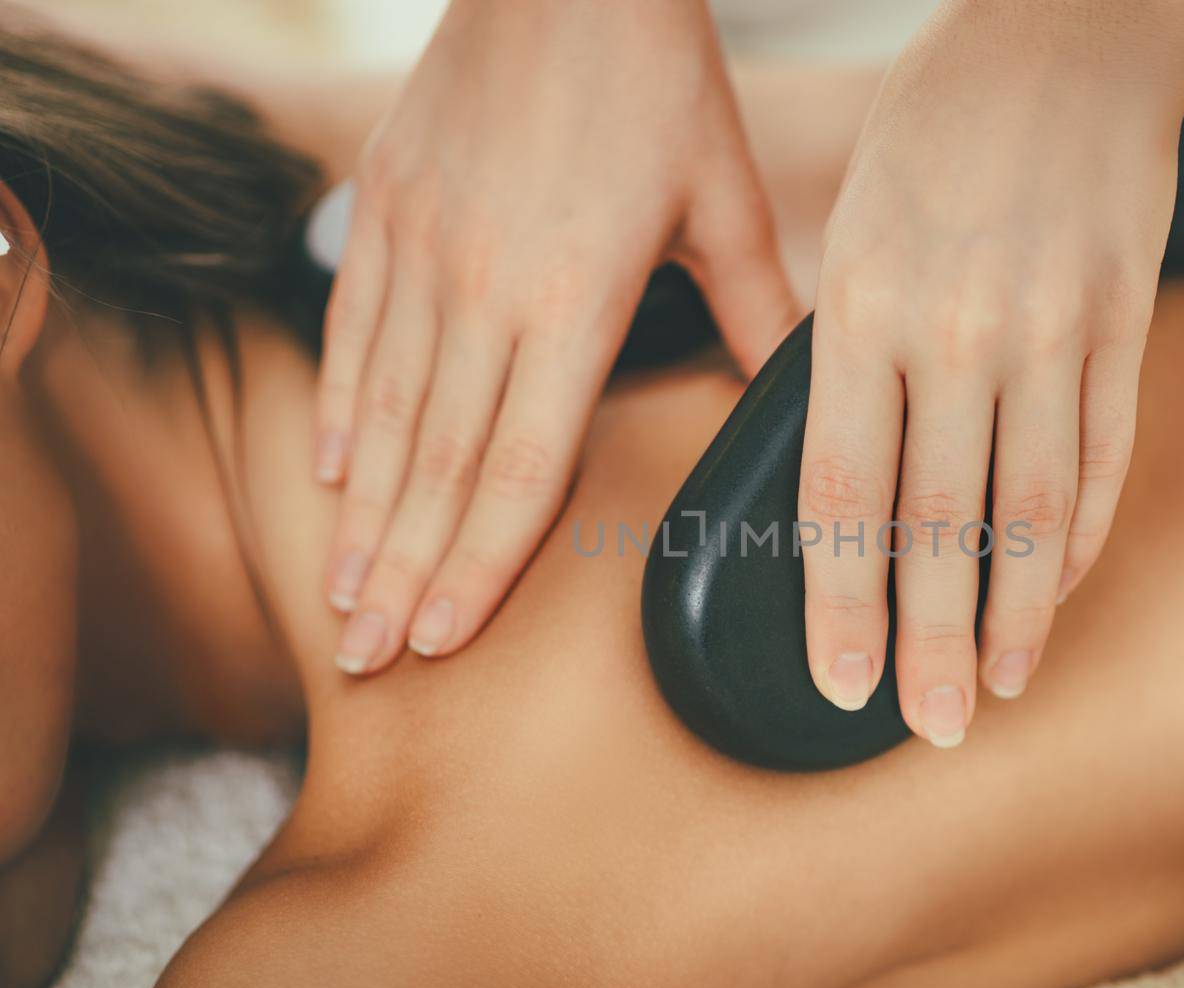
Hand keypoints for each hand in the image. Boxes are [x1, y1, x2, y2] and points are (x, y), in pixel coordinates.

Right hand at [317, 0, 797, 675]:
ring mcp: (421, 247)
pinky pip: (353, 326)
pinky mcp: (384, 206)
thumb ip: (753, 305)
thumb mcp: (725, 194)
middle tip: (366, 658)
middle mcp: (483, 287)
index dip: (478, 564)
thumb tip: (795, 385)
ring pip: (385, 410)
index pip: (519, 466)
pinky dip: (341, 404)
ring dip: (361, 513)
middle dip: (402, 571)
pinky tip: (331, 469)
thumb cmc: (655, 74)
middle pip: (439, 462)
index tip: (441, 639)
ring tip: (342, 595)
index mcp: (575, 297)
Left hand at [798, 0, 1183, 744]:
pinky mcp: (1126, 322)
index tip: (845, 682)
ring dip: (1013, 614)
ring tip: (997, 687)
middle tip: (927, 728)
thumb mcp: (854, 227)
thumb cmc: (938, 127)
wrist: (1069, 33)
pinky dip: (1079, 538)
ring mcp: (1053, 330)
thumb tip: (843, 473)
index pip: (841, 494)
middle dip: (929, 642)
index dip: (841, 603)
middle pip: (939, 525)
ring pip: (1031, 509)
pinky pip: (1104, 456)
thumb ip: (845, 352)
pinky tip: (1053, 590)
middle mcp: (954, 331)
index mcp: (860, 307)